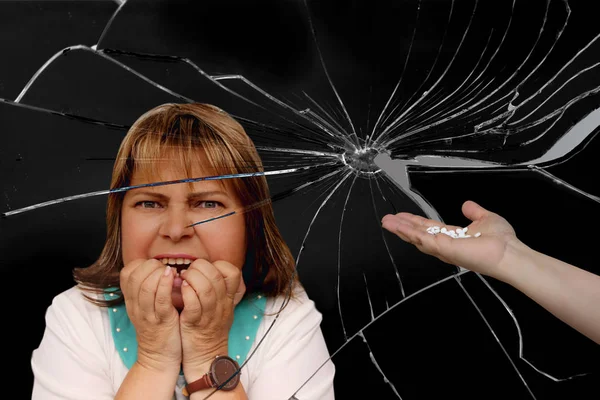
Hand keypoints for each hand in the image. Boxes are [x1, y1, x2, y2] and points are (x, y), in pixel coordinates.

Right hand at [120, 259, 181, 371]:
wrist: (159, 358)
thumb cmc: (158, 328)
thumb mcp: (146, 307)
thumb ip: (148, 289)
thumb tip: (159, 267)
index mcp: (132, 300)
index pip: (126, 273)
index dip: (141, 264)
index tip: (156, 267)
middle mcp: (136, 305)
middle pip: (135, 276)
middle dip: (152, 266)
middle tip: (165, 269)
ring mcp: (148, 314)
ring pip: (146, 286)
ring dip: (160, 274)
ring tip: (171, 272)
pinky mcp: (162, 321)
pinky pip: (161, 299)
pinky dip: (167, 285)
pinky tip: (174, 277)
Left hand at [179, 260, 245, 373]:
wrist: (206, 357)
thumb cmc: (209, 329)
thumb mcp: (221, 308)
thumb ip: (218, 290)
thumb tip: (206, 270)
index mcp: (228, 299)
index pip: (233, 273)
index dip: (218, 265)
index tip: (204, 269)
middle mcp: (221, 305)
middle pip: (216, 276)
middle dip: (199, 268)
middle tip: (187, 271)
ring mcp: (209, 315)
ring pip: (206, 288)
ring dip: (192, 278)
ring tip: (182, 278)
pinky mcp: (195, 324)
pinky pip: (194, 305)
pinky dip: (187, 294)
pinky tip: (181, 289)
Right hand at [381, 200, 520, 279]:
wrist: (510, 253)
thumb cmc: (502, 241)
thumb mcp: (486, 219)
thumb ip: (474, 212)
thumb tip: (467, 205)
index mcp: (453, 237)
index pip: (428, 228)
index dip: (414, 222)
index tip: (402, 216)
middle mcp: (445, 245)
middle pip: (418, 234)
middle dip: (402, 227)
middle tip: (387, 219)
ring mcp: (444, 249)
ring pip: (417, 238)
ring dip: (401, 229)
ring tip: (387, 221)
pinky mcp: (445, 250)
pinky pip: (424, 240)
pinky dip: (411, 233)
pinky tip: (400, 226)